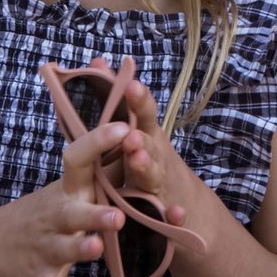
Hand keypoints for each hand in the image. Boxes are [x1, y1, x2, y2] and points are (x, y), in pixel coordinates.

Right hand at [0, 120, 129, 276]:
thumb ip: (105, 170)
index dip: (100, 141)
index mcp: (70, 189)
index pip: (80, 157)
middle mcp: (58, 214)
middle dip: (95, 214)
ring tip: (97, 249)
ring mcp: (46, 246)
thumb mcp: (71, 187)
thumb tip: (144, 138)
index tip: (125, 127)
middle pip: (76, 211)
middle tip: (118, 215)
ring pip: (64, 248)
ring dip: (79, 249)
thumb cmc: (51, 209)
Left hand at [116, 72, 190, 227]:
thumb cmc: (147, 158)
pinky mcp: (163, 211)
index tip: (129, 84)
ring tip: (138, 160)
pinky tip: (175, 216)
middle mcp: (155, 155)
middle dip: (141, 138)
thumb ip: (114, 100)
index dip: (138, 100)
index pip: (142, 114)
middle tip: (130, 135)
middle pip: (149, 143)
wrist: (180, 201)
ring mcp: (160, 182)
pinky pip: (169, 215)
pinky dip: (174, 216)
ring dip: (147, 167)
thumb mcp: (132, 129)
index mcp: (145, 134)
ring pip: (153, 175)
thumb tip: (96, 61)